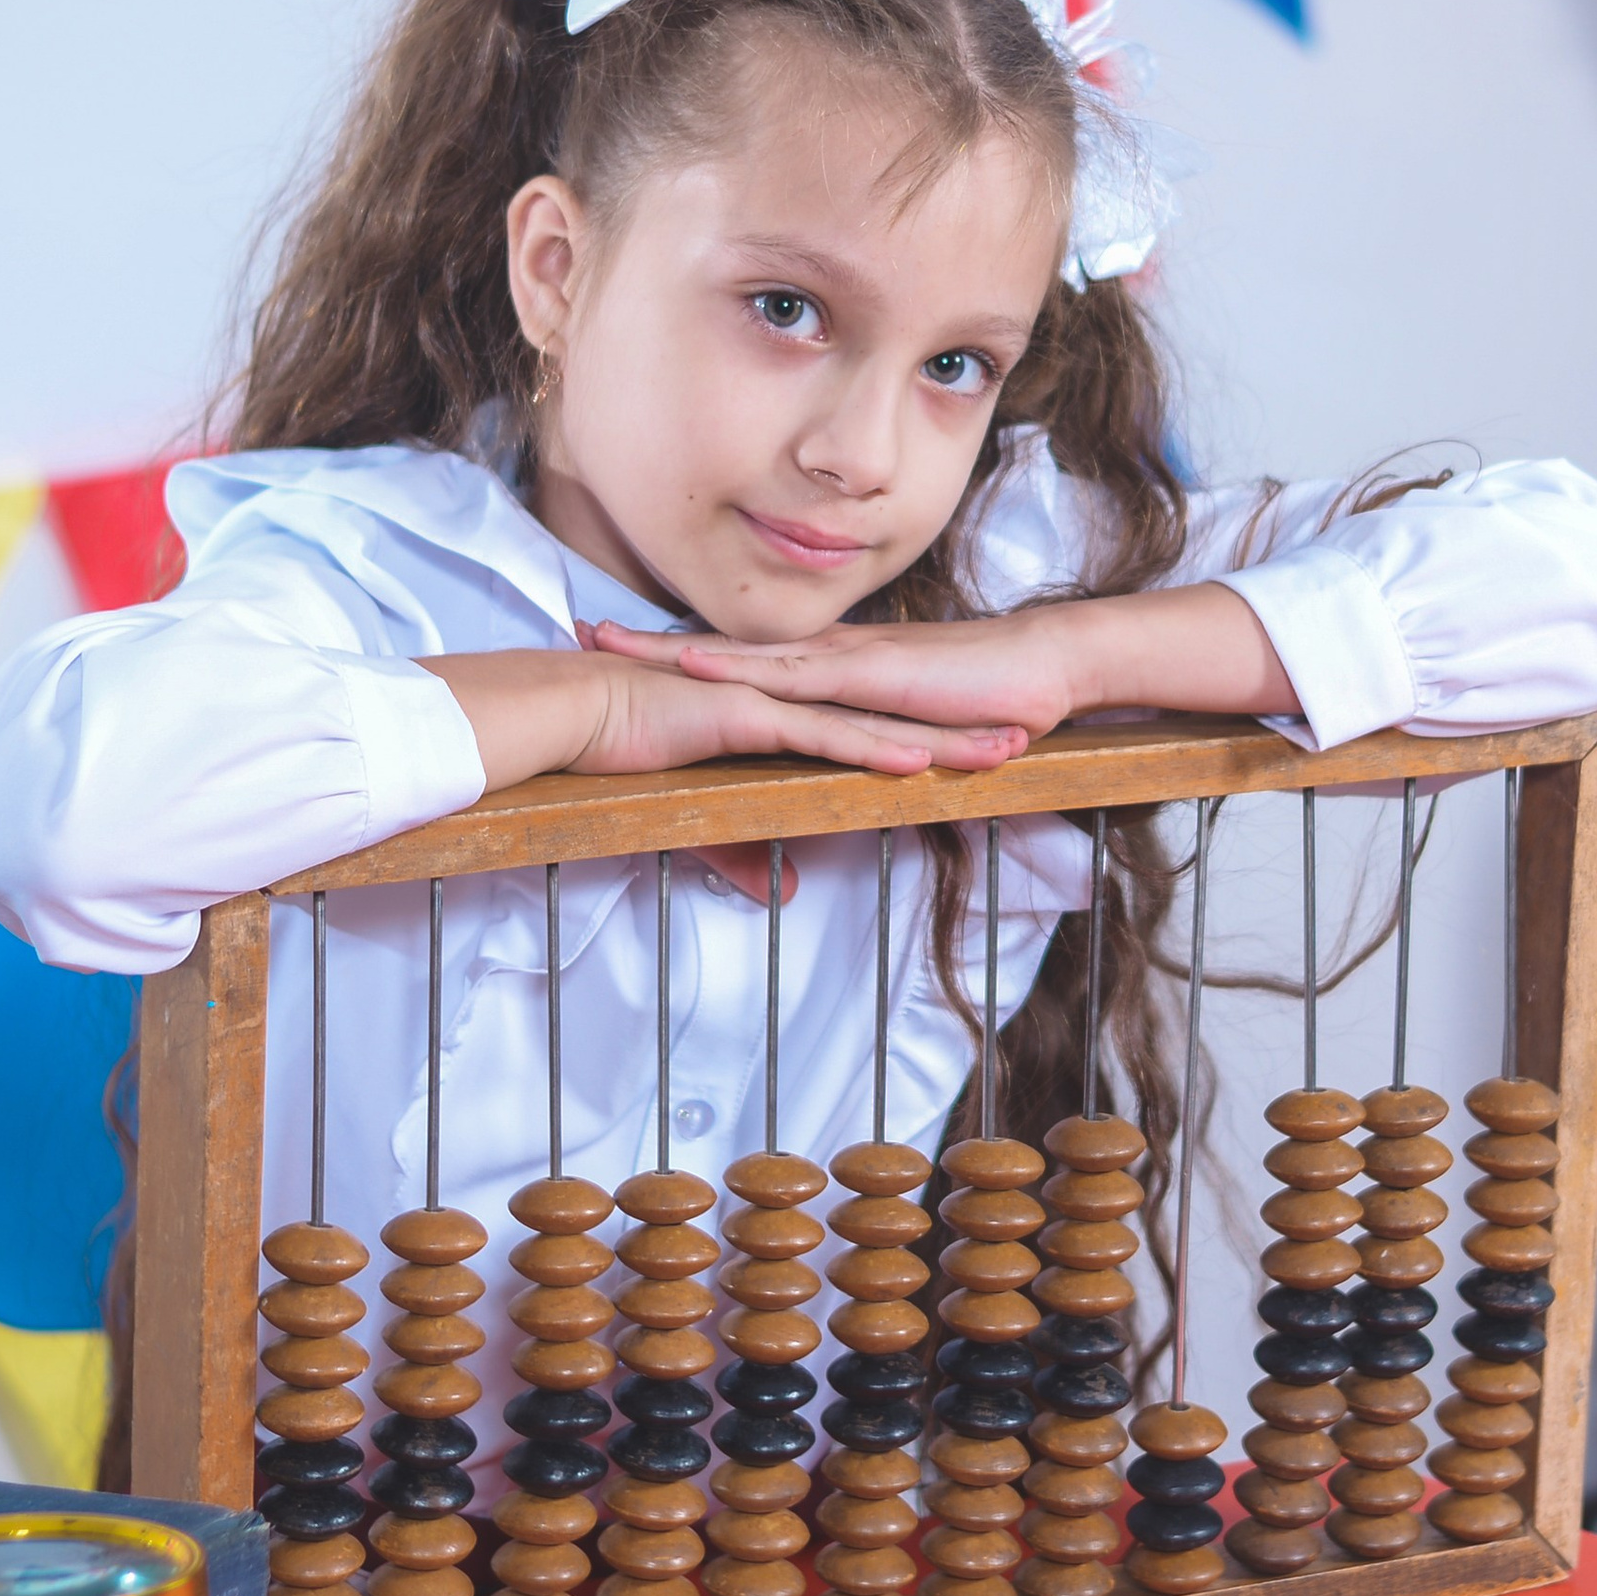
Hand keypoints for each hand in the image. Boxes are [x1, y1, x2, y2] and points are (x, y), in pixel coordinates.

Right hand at [417, 648, 1027, 792]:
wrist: (574, 713)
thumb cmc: (626, 753)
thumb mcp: (698, 819)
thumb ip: (741, 852)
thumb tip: (776, 891)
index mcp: (786, 718)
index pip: (873, 733)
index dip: (929, 744)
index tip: (982, 757)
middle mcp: (792, 704)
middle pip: (894, 723)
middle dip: (959, 735)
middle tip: (1022, 745)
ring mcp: (774, 705)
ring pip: (876, 728)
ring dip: (940, 742)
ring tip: (1001, 753)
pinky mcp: (749, 716)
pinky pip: (823, 738)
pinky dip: (872, 752)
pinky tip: (918, 762)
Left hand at [582, 609, 1078, 737]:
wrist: (1047, 667)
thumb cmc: (990, 700)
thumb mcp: (915, 734)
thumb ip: (875, 749)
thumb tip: (845, 776)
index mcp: (835, 671)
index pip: (747, 664)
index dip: (685, 661)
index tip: (625, 656)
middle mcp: (829, 657)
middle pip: (724, 650)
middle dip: (652, 646)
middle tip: (583, 635)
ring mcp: (846, 661)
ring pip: (742, 655)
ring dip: (674, 651)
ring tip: (610, 644)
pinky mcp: (869, 677)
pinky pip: (792, 674)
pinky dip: (739, 670)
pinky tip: (693, 667)